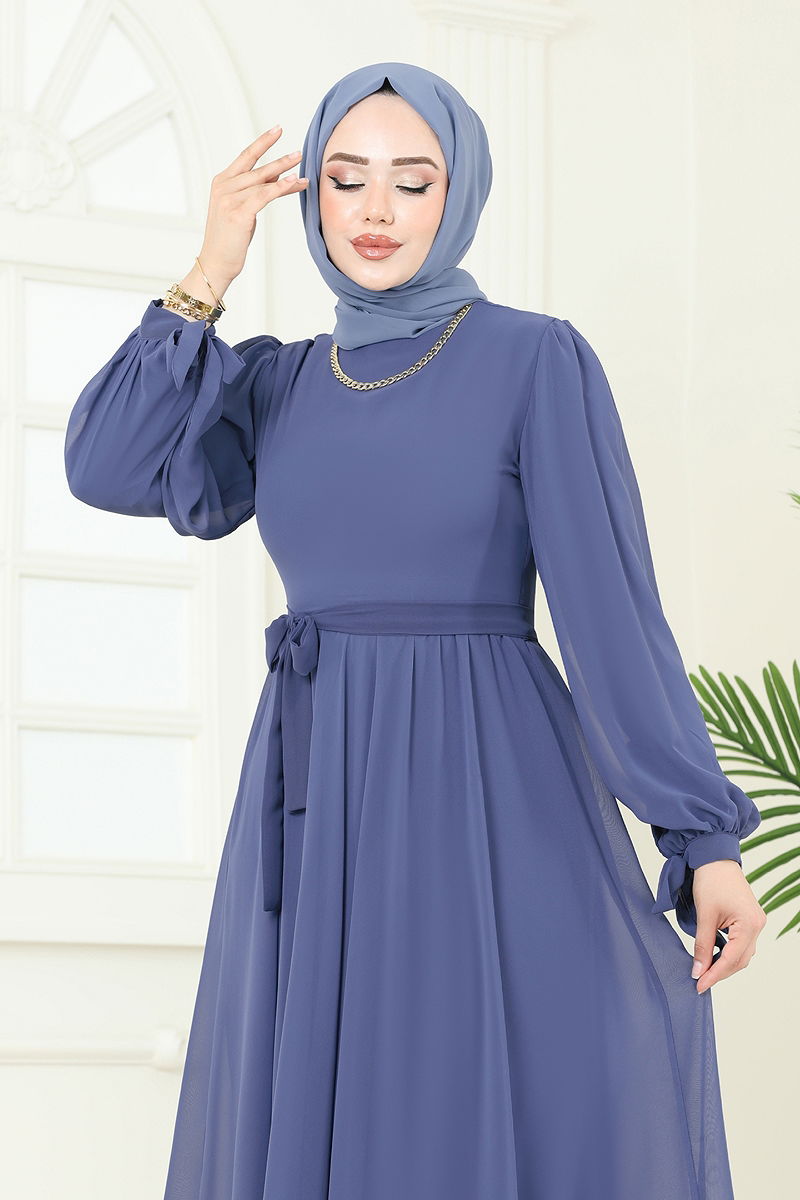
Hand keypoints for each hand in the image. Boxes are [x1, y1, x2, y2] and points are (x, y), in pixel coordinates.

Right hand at [197, 125, 308, 285]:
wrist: (216, 262)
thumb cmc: (230, 238)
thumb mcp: (243, 209)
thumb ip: (256, 190)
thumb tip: (277, 174)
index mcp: (222, 182)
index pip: (245, 157)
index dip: (262, 142)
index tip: (277, 130)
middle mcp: (224, 187)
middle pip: (256, 167)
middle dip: (279, 158)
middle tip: (298, 151)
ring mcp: (229, 199)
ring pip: (262, 180)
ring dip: (284, 172)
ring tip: (300, 165)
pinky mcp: (238, 213)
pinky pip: (263, 196)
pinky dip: (279, 188)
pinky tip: (292, 182)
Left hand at [690, 859, 766, 993]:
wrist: (714, 857)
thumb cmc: (711, 880)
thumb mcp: (704, 916)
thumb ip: (702, 945)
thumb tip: (698, 970)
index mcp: (750, 924)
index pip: (732, 959)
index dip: (714, 974)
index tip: (699, 985)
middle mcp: (757, 925)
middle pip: (740, 960)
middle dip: (720, 972)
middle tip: (700, 981)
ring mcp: (755, 922)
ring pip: (742, 953)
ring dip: (725, 963)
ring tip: (705, 971)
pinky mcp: (749, 919)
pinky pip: (741, 943)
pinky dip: (728, 952)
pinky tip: (714, 955)